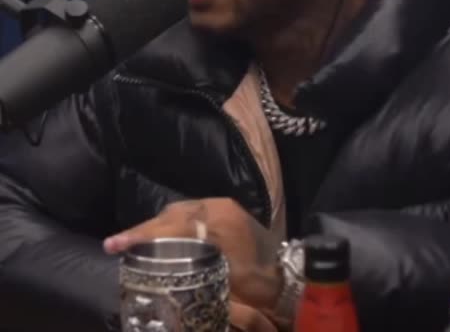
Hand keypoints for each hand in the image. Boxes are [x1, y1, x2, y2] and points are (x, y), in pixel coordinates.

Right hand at [104, 198, 282, 312]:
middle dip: (144, 229)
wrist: (289, 279)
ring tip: (132, 242)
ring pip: (180, 211)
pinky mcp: (225, 210)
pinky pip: (191, 213)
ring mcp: (223, 206)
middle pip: (172, 214)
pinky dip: (172, 224)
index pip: (173, 224)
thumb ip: (194, 272)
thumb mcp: (226, 285)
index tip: (117, 244)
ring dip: (156, 226)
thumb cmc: (259, 286)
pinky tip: (160, 237)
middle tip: (117, 243)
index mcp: (220, 220)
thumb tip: (158, 272)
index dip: (143, 235)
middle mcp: (219, 206)